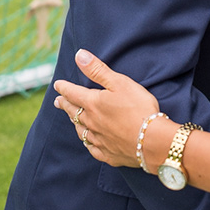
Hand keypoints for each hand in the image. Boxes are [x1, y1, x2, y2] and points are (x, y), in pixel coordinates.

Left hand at [53, 50, 159, 167]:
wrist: (151, 141)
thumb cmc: (138, 108)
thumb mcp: (119, 83)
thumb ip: (98, 70)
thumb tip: (79, 55)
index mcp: (93, 104)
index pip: (73, 94)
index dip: (64, 88)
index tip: (57, 85)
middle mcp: (91, 123)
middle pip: (73, 112)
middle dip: (65, 105)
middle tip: (58, 102)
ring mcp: (99, 140)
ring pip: (81, 131)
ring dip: (74, 123)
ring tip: (72, 119)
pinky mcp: (108, 154)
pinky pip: (92, 148)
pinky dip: (88, 143)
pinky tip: (89, 142)